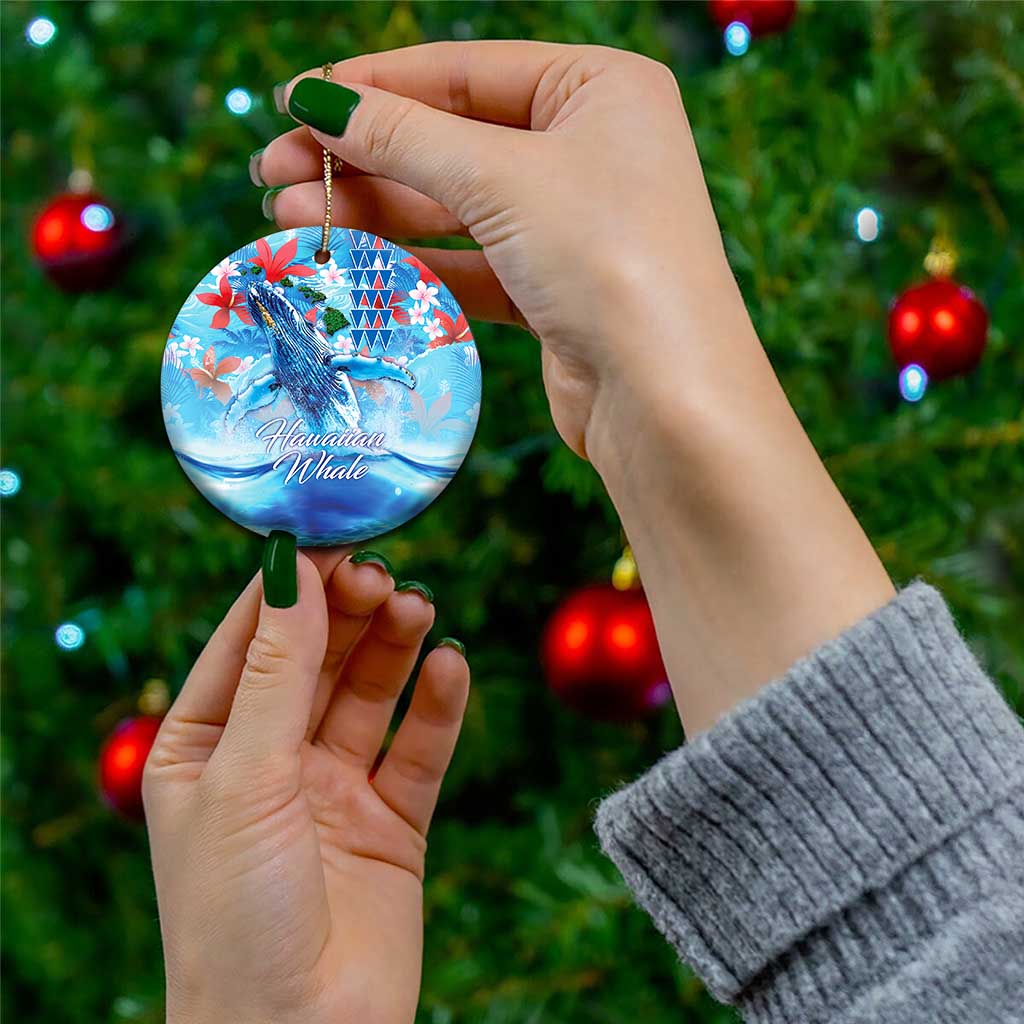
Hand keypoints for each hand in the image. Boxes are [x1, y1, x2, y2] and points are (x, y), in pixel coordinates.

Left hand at [144, 550, 468, 1023]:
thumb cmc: (235, 917)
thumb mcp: (244, 778)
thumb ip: (276, 673)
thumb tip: (291, 571)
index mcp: (205, 747)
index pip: (248, 642)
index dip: (289, 588)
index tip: (331, 537)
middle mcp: (269, 761)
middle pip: (316, 659)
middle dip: (348, 613)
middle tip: (384, 575)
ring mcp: (333, 789)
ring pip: (370, 694)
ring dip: (395, 647)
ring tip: (419, 608)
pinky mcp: (392, 821)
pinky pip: (418, 749)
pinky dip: (438, 706)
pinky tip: (451, 666)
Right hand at [257, 40, 736, 463]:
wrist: (666, 398)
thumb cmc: (606, 258)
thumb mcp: (500, 178)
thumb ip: (404, 137)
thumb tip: (318, 100)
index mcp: (600, 89)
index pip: (464, 71)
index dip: (373, 86)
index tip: (293, 102)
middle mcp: (591, 149)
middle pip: (451, 139)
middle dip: (361, 156)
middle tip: (272, 173)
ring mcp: (574, 224)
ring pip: (454, 206)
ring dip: (374, 212)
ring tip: (290, 219)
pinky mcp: (555, 291)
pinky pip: (471, 263)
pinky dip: (414, 264)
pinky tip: (352, 263)